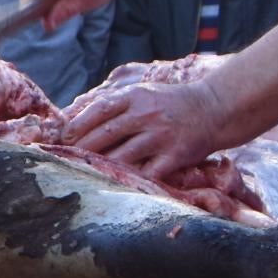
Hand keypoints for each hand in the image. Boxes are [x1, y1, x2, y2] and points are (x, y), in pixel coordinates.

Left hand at [61, 69, 232, 180]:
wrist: (214, 109)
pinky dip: (131, 179)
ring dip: (102, 167)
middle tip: (67, 161)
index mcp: (136, 97)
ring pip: (122, 157)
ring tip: (86, 174)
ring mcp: (161, 136)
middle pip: (106, 135)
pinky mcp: (175, 156)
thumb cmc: (170, 103)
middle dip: (83, 150)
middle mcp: (147, 115)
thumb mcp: (143, 93)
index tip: (64, 138)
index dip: (78, 125)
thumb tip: (75, 120)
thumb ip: (115, 105)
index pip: (99, 110)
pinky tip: (117, 184)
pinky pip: (147, 173)